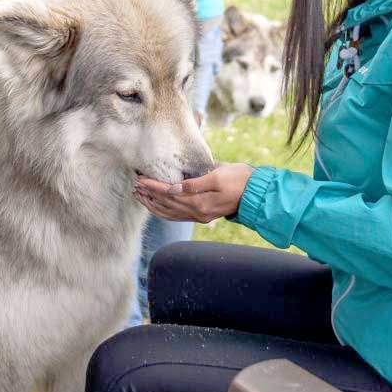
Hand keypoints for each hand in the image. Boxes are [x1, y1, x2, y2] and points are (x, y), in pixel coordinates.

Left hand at [133, 163, 253, 223]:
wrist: (256, 193)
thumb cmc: (239, 178)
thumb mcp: (219, 175)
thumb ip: (195, 183)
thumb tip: (173, 187)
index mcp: (200, 201)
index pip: (169, 193)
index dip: (153, 186)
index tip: (140, 179)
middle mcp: (198, 212)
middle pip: (167, 204)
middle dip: (149, 195)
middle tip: (135, 185)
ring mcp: (200, 216)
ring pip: (170, 213)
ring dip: (153, 205)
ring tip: (140, 197)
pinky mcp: (202, 215)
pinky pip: (178, 217)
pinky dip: (164, 212)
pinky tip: (156, 207)